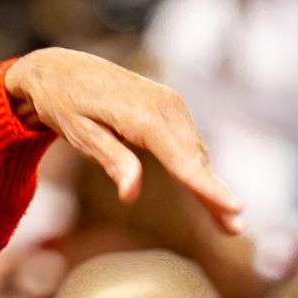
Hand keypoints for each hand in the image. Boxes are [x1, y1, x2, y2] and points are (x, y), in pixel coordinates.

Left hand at [4, 48, 243, 234]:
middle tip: (236, 229)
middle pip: (195, 160)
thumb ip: (111, 160)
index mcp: (142, 114)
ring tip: (226, 223)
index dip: (206, 186)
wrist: (61, 68)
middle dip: (215, 195)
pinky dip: (198, 168)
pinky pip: (187, 142)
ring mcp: (171, 103)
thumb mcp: (79, 133)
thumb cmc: (64, 103)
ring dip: (210, 185)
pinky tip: (207, 193)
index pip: (180, 159)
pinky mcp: (170, 106)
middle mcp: (165, 105)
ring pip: (196, 152)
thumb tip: (130, 194)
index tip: (234, 207)